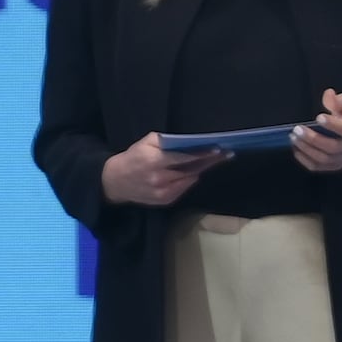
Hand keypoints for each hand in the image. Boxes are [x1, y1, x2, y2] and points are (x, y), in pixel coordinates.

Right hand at [101, 134, 218, 209]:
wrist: (115, 181)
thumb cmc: (133, 157)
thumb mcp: (145, 142)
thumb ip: (165, 140)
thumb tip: (187, 141)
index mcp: (154, 161)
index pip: (184, 158)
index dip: (202, 154)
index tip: (218, 150)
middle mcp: (160, 178)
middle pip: (191, 170)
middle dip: (209, 162)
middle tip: (226, 155)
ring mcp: (163, 192)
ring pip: (189, 180)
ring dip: (201, 170)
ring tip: (214, 161)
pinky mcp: (164, 201)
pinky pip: (184, 189)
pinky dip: (189, 180)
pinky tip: (195, 171)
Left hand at [294, 90, 341, 179]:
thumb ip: (339, 100)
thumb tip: (328, 94)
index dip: (332, 124)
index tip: (319, 117)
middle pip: (332, 147)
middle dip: (313, 139)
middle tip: (297, 129)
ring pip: (324, 159)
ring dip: (306, 149)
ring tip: (294, 138)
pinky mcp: (334, 166)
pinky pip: (319, 167)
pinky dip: (305, 160)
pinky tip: (296, 149)